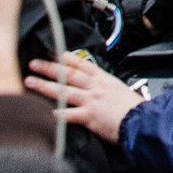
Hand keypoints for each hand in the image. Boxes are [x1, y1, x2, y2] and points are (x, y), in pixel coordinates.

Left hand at [25, 55, 144, 143]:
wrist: (142, 120)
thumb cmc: (134, 108)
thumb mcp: (121, 90)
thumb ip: (106, 87)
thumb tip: (98, 88)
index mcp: (104, 80)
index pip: (83, 65)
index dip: (68, 58)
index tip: (55, 52)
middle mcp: (96, 87)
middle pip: (69, 74)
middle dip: (50, 67)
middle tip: (34, 63)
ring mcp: (91, 100)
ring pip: (64, 90)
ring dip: (45, 85)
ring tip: (30, 81)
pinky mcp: (90, 116)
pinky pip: (69, 114)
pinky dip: (57, 113)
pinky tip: (44, 112)